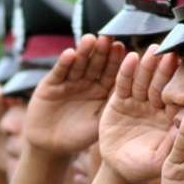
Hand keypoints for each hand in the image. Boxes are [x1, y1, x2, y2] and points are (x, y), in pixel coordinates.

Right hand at [26, 34, 125, 155]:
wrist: (50, 146)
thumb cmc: (78, 137)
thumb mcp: (98, 124)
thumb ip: (111, 108)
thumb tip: (133, 93)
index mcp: (102, 90)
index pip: (111, 72)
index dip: (116, 60)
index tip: (122, 48)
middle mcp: (87, 82)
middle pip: (96, 63)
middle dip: (101, 51)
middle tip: (108, 37)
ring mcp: (69, 81)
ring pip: (78, 63)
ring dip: (84, 51)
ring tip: (90, 39)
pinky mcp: (51, 83)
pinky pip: (60, 71)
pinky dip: (64, 63)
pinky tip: (69, 54)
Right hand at [99, 45, 179, 183]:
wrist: (118, 169)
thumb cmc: (143, 167)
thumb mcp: (160, 160)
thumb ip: (174, 143)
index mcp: (170, 119)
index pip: (178, 101)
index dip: (183, 88)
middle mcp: (156, 107)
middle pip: (162, 86)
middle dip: (166, 71)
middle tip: (173, 54)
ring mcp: (138, 102)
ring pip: (144, 81)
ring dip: (148, 66)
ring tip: (153, 51)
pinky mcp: (119, 101)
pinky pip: (123, 85)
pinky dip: (126, 72)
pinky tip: (131, 58)